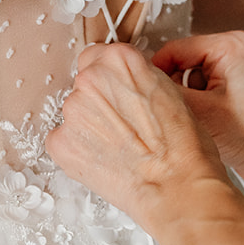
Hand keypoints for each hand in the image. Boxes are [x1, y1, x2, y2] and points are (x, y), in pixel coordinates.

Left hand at [47, 42, 234, 238]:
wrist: (177, 187)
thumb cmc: (183, 147)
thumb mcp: (169, 91)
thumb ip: (137, 78)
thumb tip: (123, 84)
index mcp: (120, 60)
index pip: (97, 56)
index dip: (110, 78)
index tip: (116, 92)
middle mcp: (91, 80)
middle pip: (84, 85)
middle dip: (100, 103)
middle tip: (125, 127)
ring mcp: (72, 112)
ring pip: (75, 114)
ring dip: (90, 127)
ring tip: (119, 148)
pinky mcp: (60, 143)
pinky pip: (62, 140)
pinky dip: (78, 150)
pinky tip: (104, 161)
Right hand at [153, 32, 243, 202]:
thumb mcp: (203, 113)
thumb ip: (166, 94)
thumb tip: (139, 87)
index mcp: (229, 46)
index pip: (173, 50)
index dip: (155, 75)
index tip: (144, 98)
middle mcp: (234, 55)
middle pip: (180, 68)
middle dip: (174, 94)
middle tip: (175, 117)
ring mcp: (237, 77)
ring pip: (190, 87)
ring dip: (187, 108)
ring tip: (197, 128)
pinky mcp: (238, 99)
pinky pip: (204, 100)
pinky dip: (199, 117)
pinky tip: (205, 134)